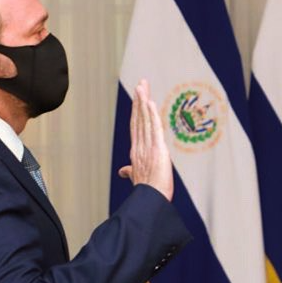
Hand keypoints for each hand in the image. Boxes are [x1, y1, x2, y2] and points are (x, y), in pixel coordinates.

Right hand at [118, 79, 173, 199]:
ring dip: (144, 102)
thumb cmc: (147, 191)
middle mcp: (140, 146)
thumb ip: (130, 171)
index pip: (136, 126)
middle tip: (141, 83)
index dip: (137, 110)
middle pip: (139, 118)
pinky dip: (152, 115)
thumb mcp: (137, 177)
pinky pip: (154, 128)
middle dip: (139, 100)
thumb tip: (124, 171)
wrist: (151, 199)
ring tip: (142, 86)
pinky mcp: (158, 149)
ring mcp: (148, 147)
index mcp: (137, 151)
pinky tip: (149, 103)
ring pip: (145, 120)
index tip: (139, 96)